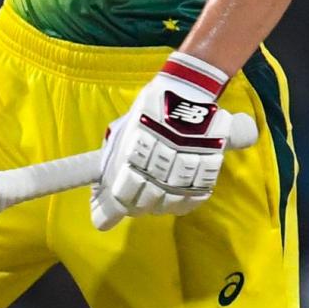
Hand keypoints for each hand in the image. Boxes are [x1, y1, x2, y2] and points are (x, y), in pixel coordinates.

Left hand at [90, 54, 253, 230]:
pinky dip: (186, 202)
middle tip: (133, 201)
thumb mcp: (123, 134)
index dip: (107, 213)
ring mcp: (184, 165)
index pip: (117, 198)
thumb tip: (100, 192)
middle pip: (143, 204)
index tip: (102, 218)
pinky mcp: (208, 164)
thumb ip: (112, 162)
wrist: (185, 90)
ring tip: (158, 195)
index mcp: (130, 155)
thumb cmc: (148, 112)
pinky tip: (179, 197)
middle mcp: (156, 163)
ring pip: (169, 204)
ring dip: (160, 205)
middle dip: (134, 207)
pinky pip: (197, 195)